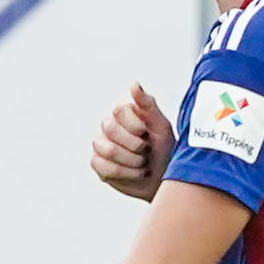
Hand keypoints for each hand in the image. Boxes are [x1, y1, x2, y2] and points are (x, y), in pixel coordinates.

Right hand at [85, 84, 169, 201]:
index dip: (134, 125)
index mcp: (124, 114)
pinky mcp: (98, 164)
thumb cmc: (165, 150)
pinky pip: (103, 166)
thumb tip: (134, 85)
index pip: (118, 110)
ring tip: (143, 164)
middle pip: (109, 128)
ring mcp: (101, 145)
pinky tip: (135, 173)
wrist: (165, 178)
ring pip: (107, 149)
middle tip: (147, 151)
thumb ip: (147, 104)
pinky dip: (124, 173)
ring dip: (132, 161)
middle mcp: (109, 127)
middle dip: (135, 145)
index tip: (148, 134)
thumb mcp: (161, 125)